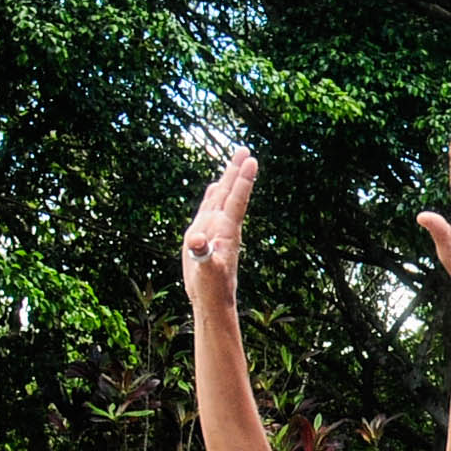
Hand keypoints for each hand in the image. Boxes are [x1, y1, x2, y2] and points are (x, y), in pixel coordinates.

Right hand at [180, 149, 256, 307]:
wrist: (212, 300)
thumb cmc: (211, 288)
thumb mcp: (206, 271)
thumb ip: (203, 255)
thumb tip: (198, 240)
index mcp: (226, 230)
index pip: (236, 200)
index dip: (243, 180)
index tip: (252, 160)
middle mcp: (223, 226)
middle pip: (231, 193)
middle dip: (237, 171)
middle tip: (246, 150)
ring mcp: (216, 230)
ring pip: (221, 198)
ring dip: (227, 180)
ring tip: (234, 163)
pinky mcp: (207, 235)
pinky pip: (210, 209)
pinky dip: (213, 195)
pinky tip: (214, 188)